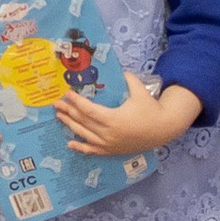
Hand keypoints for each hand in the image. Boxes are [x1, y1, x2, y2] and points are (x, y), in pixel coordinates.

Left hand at [56, 81, 199, 159]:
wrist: (163, 129)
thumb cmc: (151, 109)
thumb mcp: (140, 91)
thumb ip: (128, 79)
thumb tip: (118, 69)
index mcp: (113, 119)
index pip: (88, 110)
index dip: (76, 102)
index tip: (66, 93)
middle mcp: (108, 134)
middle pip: (83, 121)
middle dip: (68, 111)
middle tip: (56, 103)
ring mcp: (109, 144)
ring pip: (84, 135)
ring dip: (70, 125)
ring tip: (59, 116)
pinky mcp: (112, 151)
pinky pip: (93, 151)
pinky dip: (81, 148)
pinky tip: (70, 143)